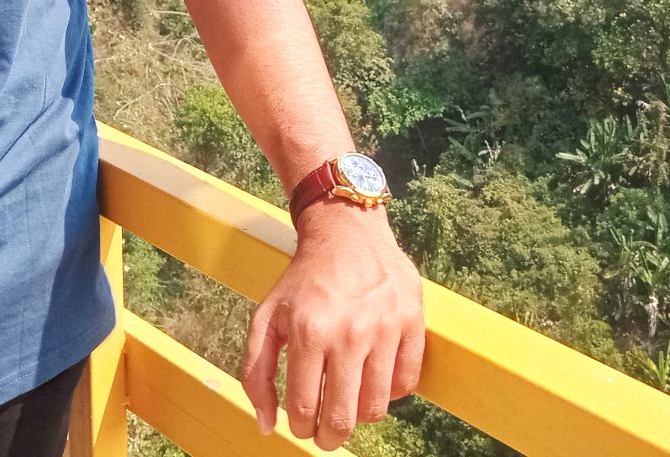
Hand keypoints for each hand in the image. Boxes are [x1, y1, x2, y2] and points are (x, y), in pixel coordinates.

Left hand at [240, 199, 425, 450]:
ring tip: (350, 404)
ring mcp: (385, 327)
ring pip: (377, 406)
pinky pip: (406, 382)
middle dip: (330, 436)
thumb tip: (267, 425)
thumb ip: (256, 373)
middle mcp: (349, 332)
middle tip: (326, 434)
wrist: (346, 234)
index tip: (303, 425)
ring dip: (360, 416)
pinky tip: (374, 379)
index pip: (305, 408)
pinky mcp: (412, 321)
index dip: (302, 428)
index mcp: (309, 332)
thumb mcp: (266, 318)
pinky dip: (391, 392)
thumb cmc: (304, 281)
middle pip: (343, 417)